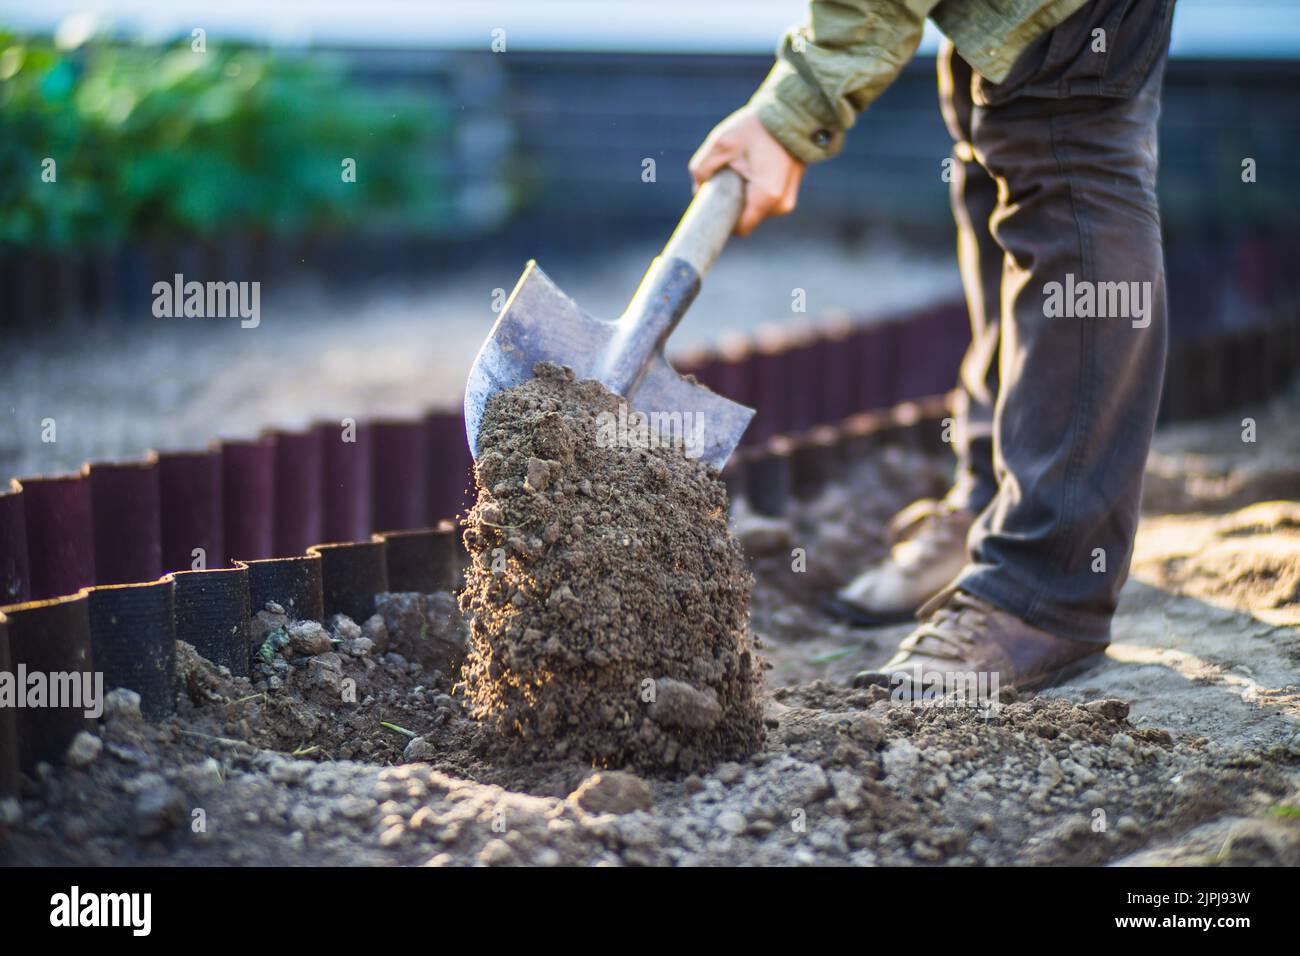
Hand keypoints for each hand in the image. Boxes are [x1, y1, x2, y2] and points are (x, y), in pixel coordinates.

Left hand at [689, 106, 804, 236]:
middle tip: (727, 178)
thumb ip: (701, 168)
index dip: (724, 221)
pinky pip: (766, 200)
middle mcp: (780, 204)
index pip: (740, 228)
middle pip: (747, 218)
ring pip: (756, 209)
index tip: (713, 206)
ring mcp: (788, 199)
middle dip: (733, 203)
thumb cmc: (757, 127)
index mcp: (765, 197)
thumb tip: (697, 190)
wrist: (793, 112)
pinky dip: (756, 190)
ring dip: (745, 195)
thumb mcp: (721, 143)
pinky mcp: (791, 191)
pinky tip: (754, 169)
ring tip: (743, 169)